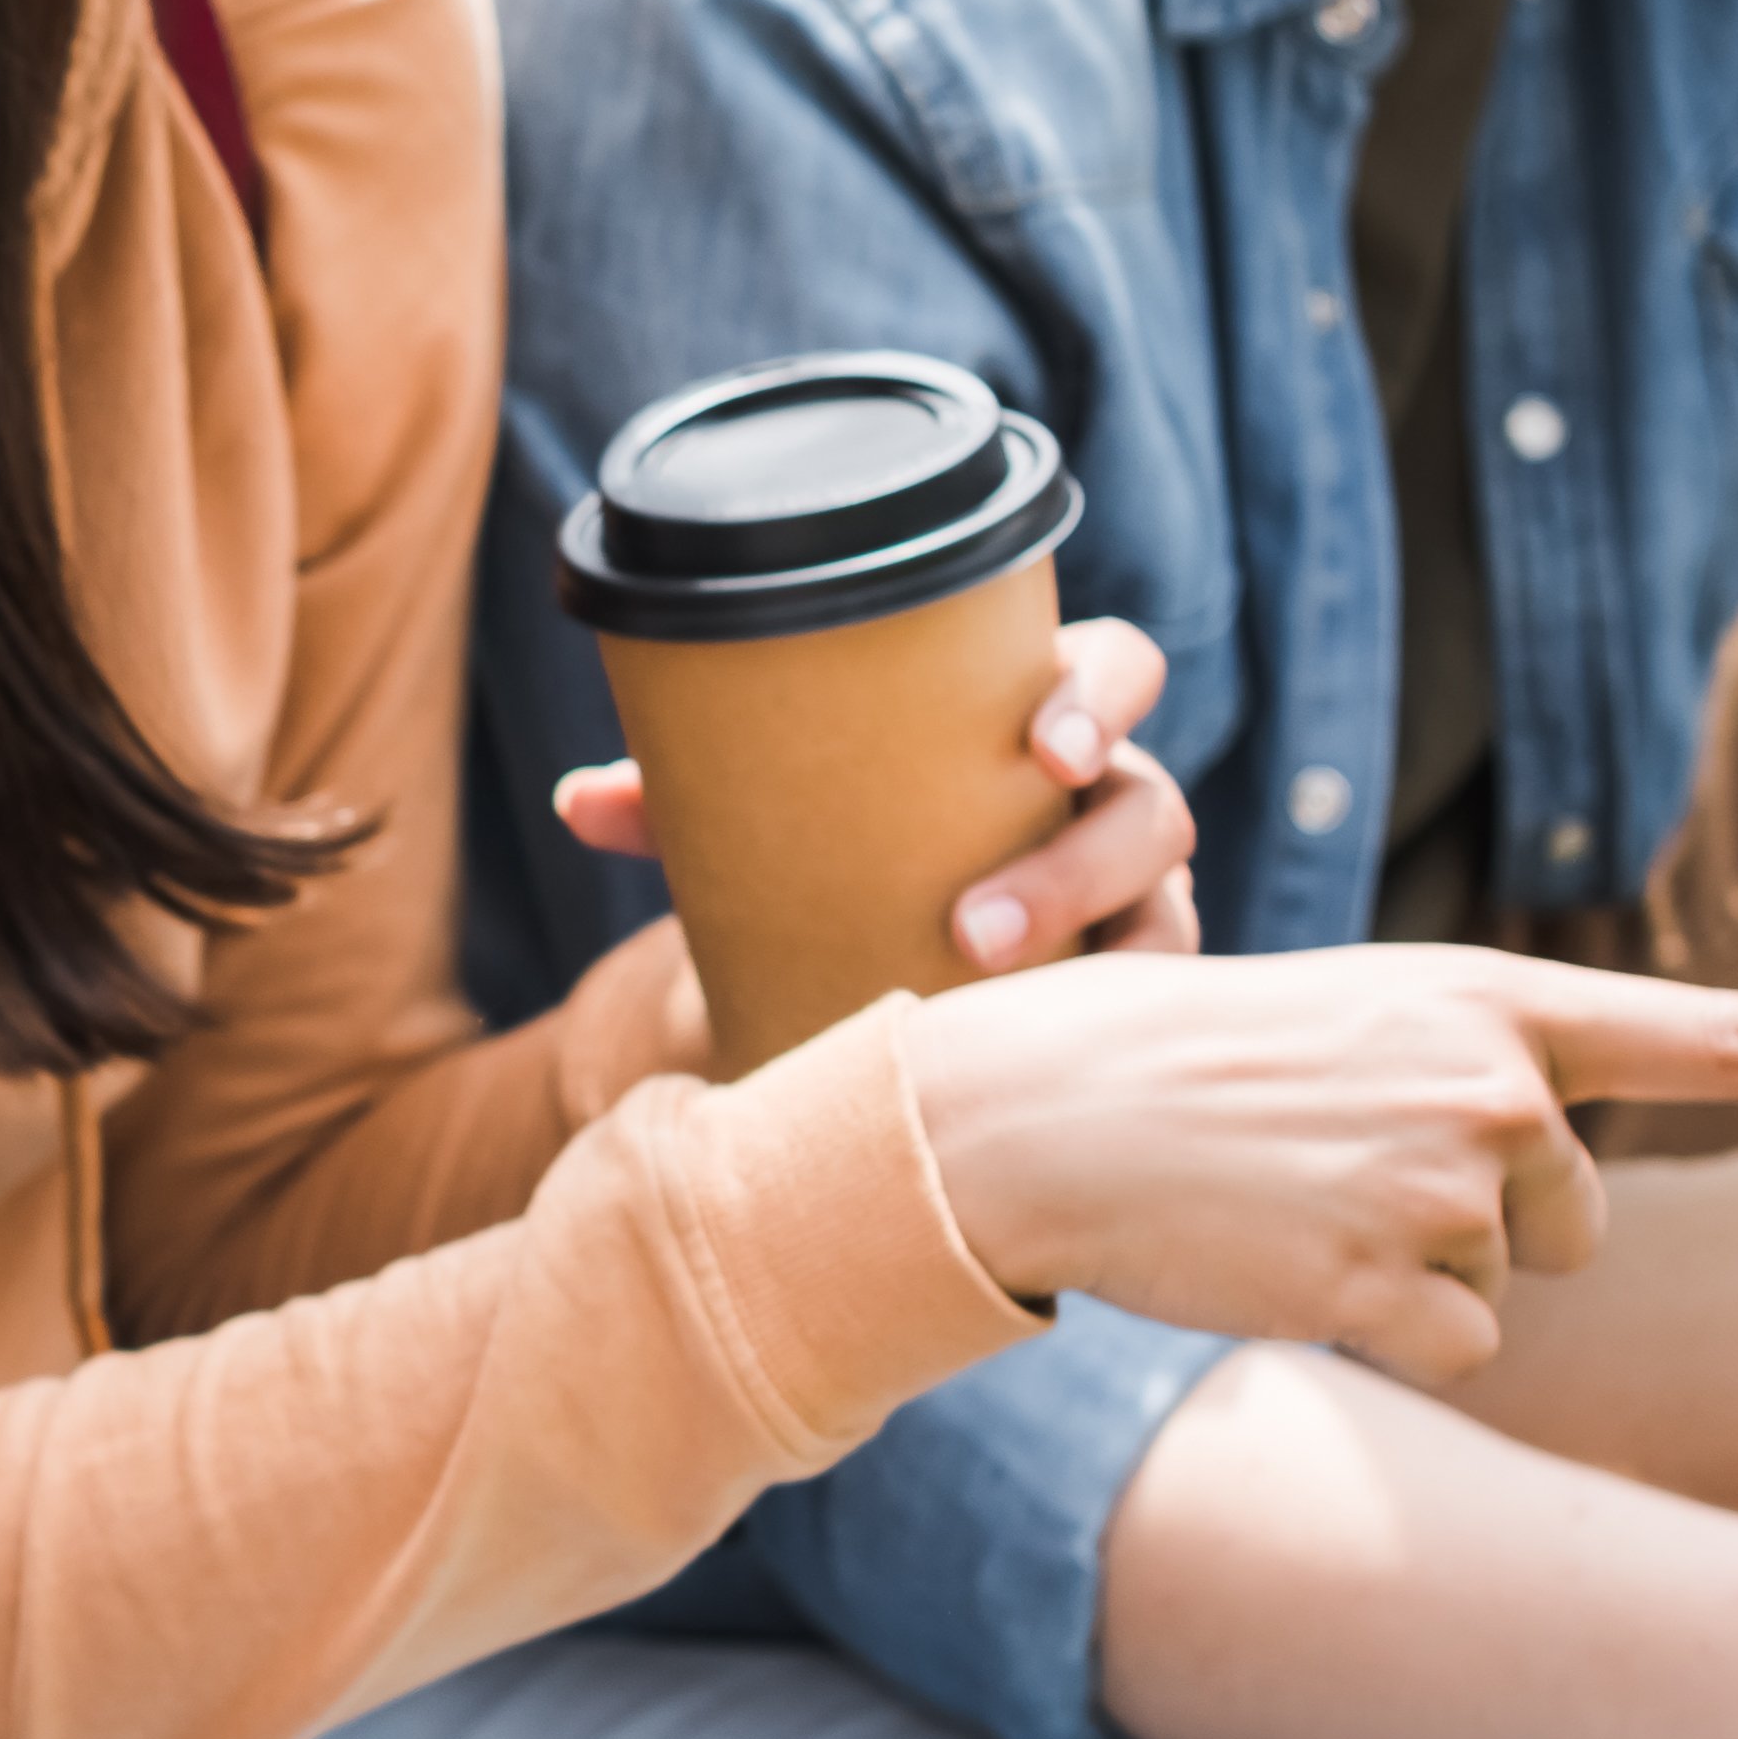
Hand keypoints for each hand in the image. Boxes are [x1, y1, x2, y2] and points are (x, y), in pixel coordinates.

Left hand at [555, 609, 1206, 998]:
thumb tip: (578, 802)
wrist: (876, 970)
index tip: (1046, 741)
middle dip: (1086, 858)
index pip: (1116, 672)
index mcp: (1045, 730)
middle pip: (1151, 811)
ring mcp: (1134, 908)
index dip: (1104, 695)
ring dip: (1086, 952)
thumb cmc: (853, 857)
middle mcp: (1111, 809)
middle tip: (975, 924)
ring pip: (1159, 918)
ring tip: (976, 988)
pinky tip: (1048, 1066)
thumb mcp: (783, 824)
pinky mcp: (1123, 994)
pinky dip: (1105, 1031)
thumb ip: (685, 806)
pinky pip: (1147, 1015)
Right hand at [895, 946, 1737, 1381]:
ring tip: (1296, 1207)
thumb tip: (1560, 1218)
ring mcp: (1441, 1185)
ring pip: (1505, 1289)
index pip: (1723, 1036)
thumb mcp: (1363, 1028)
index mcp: (1495, 999)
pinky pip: (1451, 1351)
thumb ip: (1487, 1077)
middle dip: (1481, 1222)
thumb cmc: (1193, 1067)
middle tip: (1342, 1175)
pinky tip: (1286, 1268)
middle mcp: (1493, 1084)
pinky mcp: (1387, 1284)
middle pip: (1574, 1218)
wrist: (1040, 1111)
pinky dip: (1376, 1334)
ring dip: (1412, 1275)